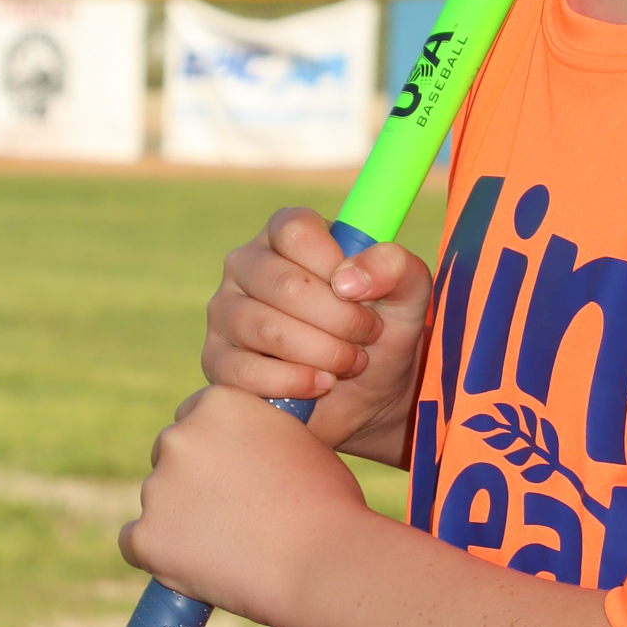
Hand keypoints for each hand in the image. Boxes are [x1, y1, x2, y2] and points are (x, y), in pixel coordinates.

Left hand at [120, 384, 370, 620]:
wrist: (322, 562)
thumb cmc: (327, 504)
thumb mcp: (298, 441)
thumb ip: (258, 434)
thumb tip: (242, 446)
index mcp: (218, 402)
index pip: (195, 416)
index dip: (217, 446)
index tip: (235, 471)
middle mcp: (179, 436)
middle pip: (171, 454)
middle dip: (193, 479)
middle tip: (234, 513)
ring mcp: (157, 487)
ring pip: (158, 501)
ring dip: (182, 519)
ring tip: (233, 546)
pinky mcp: (146, 537)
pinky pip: (136, 544)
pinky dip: (161, 556)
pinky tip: (200, 566)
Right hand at [202, 207, 433, 460]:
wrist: (369, 396)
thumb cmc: (383, 331)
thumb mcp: (409, 294)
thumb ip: (395, 267)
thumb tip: (349, 279)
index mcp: (288, 234)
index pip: (295, 231)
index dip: (336, 266)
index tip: (363, 295)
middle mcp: (247, 265)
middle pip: (283, 283)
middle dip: (340, 320)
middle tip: (366, 336)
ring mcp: (226, 312)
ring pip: (267, 329)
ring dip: (324, 353)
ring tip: (350, 362)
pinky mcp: (217, 360)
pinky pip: (245, 371)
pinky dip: (295, 383)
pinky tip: (322, 383)